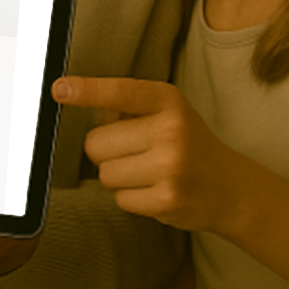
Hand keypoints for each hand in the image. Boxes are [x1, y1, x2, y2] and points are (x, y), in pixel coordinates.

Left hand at [52, 76, 240, 232]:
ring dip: (118, 175)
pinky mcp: (167, 200)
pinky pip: (119, 198)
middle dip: (105, 149)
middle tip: (135, 151)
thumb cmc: (187, 142)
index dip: (86, 91)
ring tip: (148, 171)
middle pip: (96, 142)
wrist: (230, 187)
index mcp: (167, 99)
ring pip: (104, 173)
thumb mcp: (167, 111)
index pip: (119, 92)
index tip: (58, 88)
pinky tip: (155, 189)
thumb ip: (128, 108)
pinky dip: (130, 197)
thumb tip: (87, 110)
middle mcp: (170, 130)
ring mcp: (170, 167)